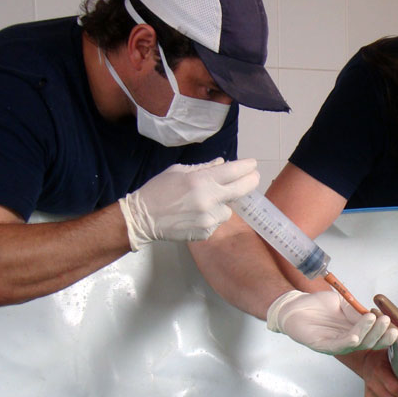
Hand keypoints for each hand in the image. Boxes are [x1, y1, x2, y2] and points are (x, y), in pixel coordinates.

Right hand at [119, 157, 258, 250]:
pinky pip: (217, 222)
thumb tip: (223, 164)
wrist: (143, 218)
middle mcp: (209, 199)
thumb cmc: (158, 190)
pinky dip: (212, 217)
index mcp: (201, 181)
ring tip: (205, 203)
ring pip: (228, 209)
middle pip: (241, 190)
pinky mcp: (206, 232)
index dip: (246, 167)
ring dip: (223, 204)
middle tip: (254, 177)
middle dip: (250, 182)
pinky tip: (196, 215)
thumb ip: (204, 168)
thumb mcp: (179, 171)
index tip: (252, 164)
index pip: (233, 171)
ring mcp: (209, 218)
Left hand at [266, 290, 397, 354]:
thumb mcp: (342, 304)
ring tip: (374, 319)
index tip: (394, 323)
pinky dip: (349, 341)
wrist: (294, 305)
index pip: (374, 336)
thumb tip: (373, 313)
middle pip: (369, 343)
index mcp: (353, 332)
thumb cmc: (316, 306)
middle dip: (381, 333)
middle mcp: (346, 341)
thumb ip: (356, 310)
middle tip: (387, 321)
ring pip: (357, 344)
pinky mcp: (321, 345)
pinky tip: (357, 336)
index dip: (385, 332)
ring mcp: (334, 344)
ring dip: (368, 333)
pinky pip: (338, 346)